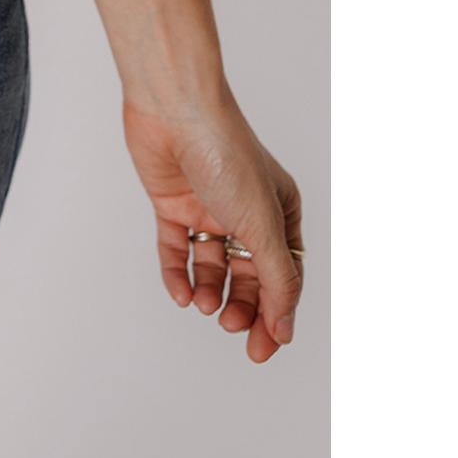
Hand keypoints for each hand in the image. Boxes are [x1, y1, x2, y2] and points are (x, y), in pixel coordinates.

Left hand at [122, 83, 303, 362]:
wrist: (174, 109)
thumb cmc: (226, 154)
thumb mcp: (262, 225)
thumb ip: (276, 279)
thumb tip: (284, 328)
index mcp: (280, 211)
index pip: (284, 275)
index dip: (276, 314)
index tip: (264, 348)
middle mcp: (245, 210)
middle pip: (248, 275)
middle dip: (242, 306)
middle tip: (232, 328)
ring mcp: (208, 206)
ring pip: (212, 265)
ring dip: (211, 290)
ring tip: (206, 305)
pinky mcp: (173, 202)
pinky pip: (176, 249)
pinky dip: (178, 273)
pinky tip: (181, 293)